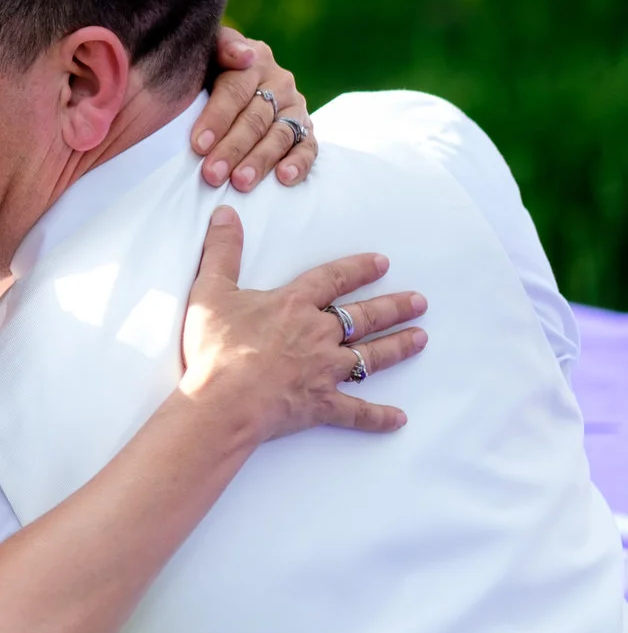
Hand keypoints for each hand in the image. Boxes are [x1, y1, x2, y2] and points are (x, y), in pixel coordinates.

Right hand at [177, 207, 425, 438]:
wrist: (225, 398)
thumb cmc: (216, 347)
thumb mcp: (210, 291)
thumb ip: (222, 251)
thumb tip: (226, 213)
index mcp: (293, 305)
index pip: (332, 280)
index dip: (358, 270)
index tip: (382, 264)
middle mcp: (318, 334)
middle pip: (363, 316)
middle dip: (393, 307)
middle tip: (419, 302)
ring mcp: (325, 370)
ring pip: (370, 356)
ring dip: (397, 346)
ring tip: (421, 338)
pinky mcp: (322, 403)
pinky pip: (356, 411)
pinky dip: (378, 417)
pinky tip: (399, 419)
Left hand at [193, 29, 315, 192]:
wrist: (228, 80)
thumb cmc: (209, 71)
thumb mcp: (208, 54)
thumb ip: (221, 47)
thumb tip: (244, 56)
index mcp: (255, 61)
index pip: (235, 91)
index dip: (216, 118)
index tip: (198, 144)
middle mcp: (279, 83)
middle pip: (255, 118)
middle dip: (232, 148)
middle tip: (212, 174)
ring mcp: (294, 107)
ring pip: (279, 135)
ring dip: (260, 160)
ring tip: (241, 182)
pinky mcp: (305, 129)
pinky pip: (308, 147)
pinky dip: (298, 163)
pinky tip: (284, 178)